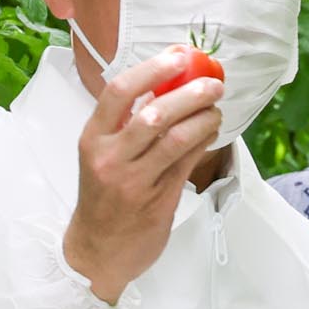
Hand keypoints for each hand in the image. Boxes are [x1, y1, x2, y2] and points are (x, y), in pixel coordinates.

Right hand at [62, 49, 223, 303]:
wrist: (96, 251)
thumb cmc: (101, 199)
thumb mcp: (101, 157)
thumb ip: (126, 126)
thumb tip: (166, 86)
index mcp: (93, 140)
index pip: (118, 93)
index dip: (151, 70)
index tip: (177, 57)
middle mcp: (111, 158)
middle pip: (154, 114)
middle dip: (190, 93)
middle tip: (212, 83)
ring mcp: (134, 181)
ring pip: (176, 139)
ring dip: (203, 118)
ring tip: (215, 110)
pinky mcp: (158, 200)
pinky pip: (186, 163)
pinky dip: (203, 142)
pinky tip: (211, 132)